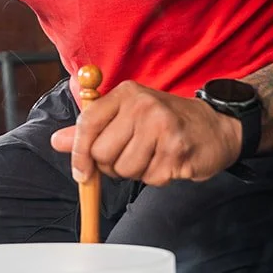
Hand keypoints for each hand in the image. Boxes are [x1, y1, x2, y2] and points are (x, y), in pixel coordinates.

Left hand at [49, 81, 242, 186]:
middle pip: (102, 153)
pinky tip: (168, 161)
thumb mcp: (127, 116)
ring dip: (135, 172)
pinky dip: (156, 177)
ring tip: (152, 156)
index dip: (79, 153)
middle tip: (131, 155)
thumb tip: (57, 141)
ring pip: (124, 170)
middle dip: (111, 165)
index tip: (81, 171)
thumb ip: (91, 129)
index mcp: (127, 93)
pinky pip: (149, 179)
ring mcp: (162, 128)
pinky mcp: (177, 151)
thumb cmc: (166, 122)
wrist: (216, 127)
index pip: (87, 124)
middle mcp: (143, 106)